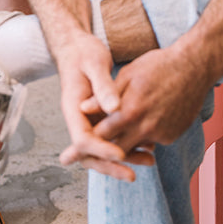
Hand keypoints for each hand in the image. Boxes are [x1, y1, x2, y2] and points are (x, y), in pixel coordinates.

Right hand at [55, 32, 155, 179]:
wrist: (76, 48)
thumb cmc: (84, 53)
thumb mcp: (94, 64)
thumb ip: (102, 86)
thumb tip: (114, 108)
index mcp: (73, 107)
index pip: (83, 139)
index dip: (102, 149)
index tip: (120, 154)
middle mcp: (79, 119)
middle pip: (90, 153)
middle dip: (111, 165)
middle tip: (132, 175)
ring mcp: (89, 120)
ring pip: (103, 148)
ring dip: (124, 156)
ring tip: (149, 160)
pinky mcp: (100, 118)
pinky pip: (111, 137)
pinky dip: (127, 143)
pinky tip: (148, 145)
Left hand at [89, 45, 214, 153]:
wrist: (194, 67)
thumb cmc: (158, 66)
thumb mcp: (128, 74)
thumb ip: (104, 94)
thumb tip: (82, 108)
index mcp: (130, 110)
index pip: (101, 135)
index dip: (87, 142)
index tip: (75, 147)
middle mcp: (145, 128)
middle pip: (116, 149)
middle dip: (102, 152)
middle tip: (90, 152)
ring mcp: (161, 135)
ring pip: (135, 147)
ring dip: (124, 145)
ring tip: (115, 140)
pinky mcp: (172, 137)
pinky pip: (151, 142)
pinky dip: (143, 136)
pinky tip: (143, 123)